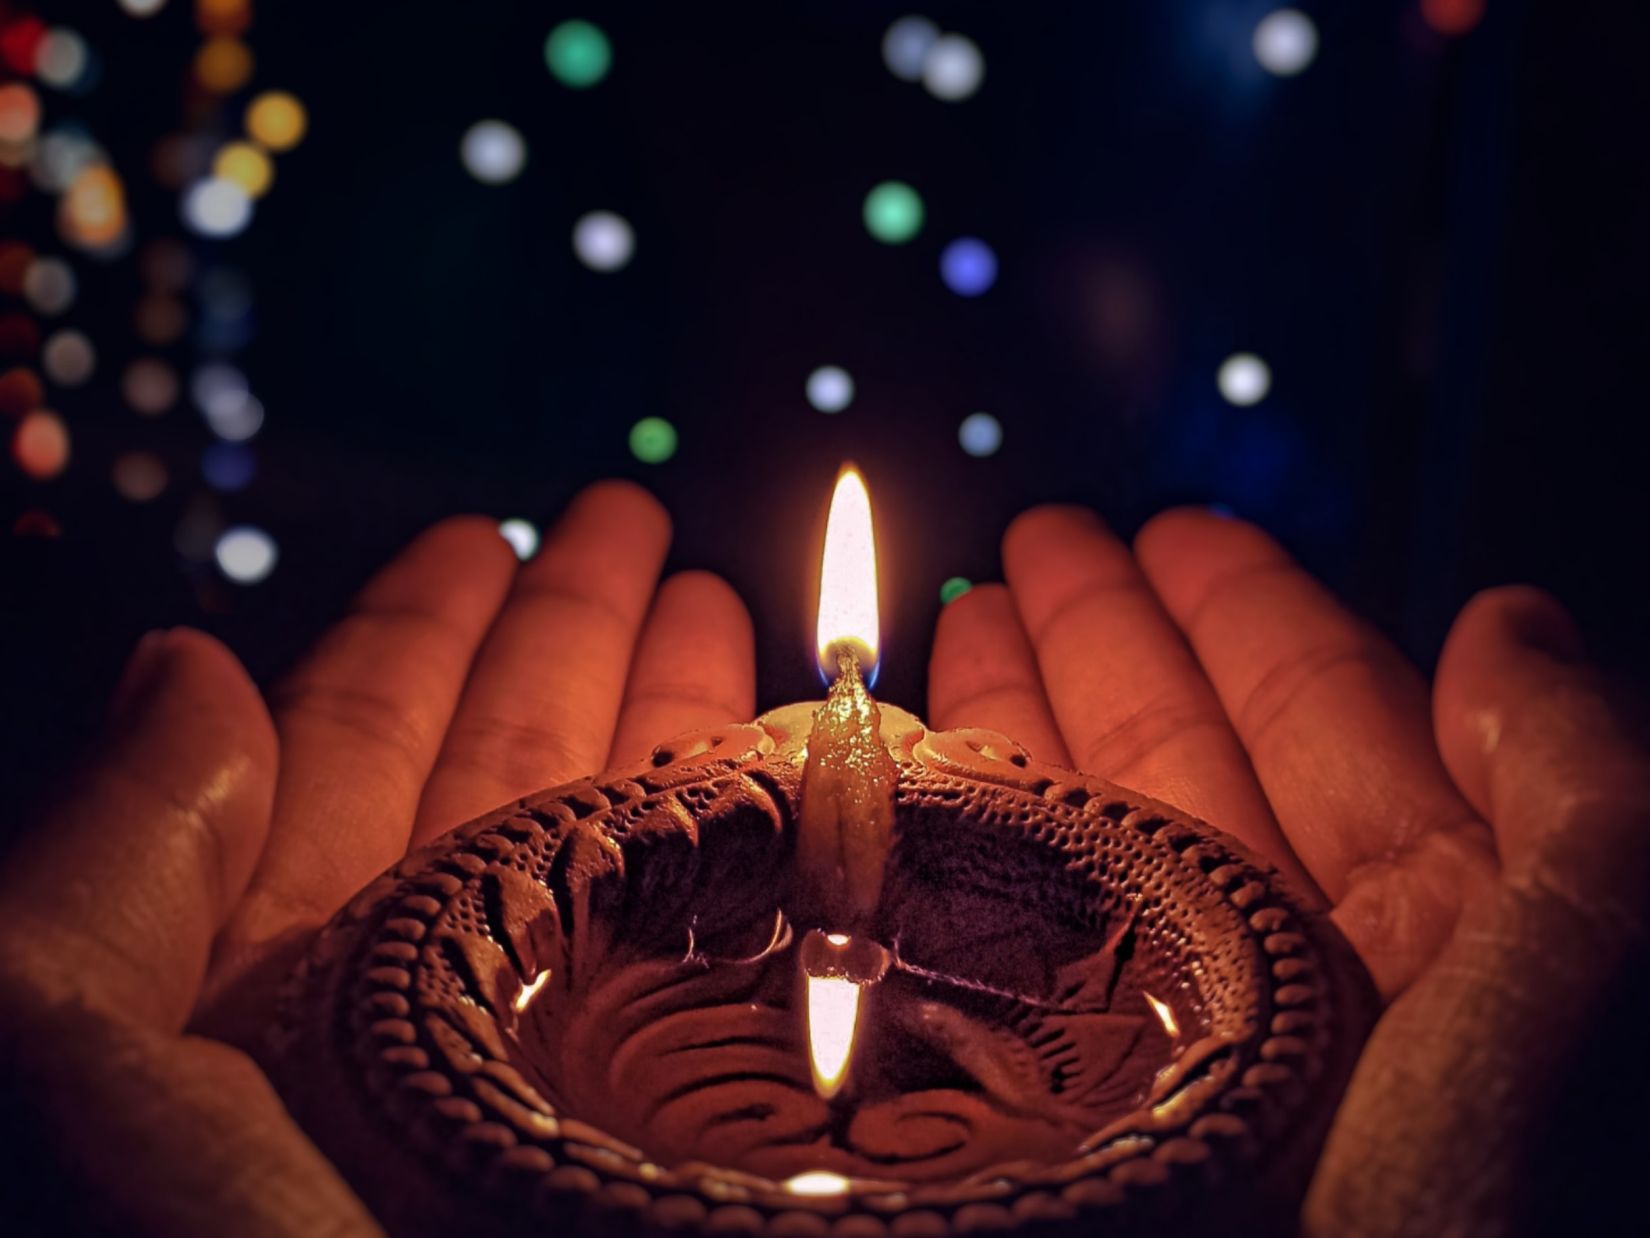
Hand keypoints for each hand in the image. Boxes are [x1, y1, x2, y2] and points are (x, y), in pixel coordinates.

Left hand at [0, 482, 755, 1236]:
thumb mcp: (68, 1075)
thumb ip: (110, 868)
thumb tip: (187, 660)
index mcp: (270, 998)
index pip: (353, 756)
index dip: (422, 632)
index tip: (492, 527)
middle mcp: (429, 1033)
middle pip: (515, 787)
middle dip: (578, 644)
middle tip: (645, 527)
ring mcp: (570, 1089)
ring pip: (638, 867)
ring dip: (686, 730)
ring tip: (739, 615)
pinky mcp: (687, 1140)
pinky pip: (740, 973)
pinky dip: (779, 868)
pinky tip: (819, 780)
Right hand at [927, 505, 1649, 1235]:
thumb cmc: (1532, 1200)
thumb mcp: (1607, 950)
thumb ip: (1574, 775)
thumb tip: (1504, 618)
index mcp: (1453, 924)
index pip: (1331, 719)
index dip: (1247, 614)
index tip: (1168, 529)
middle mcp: (1314, 977)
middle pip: (1192, 764)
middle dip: (1113, 643)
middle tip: (1032, 544)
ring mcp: (1195, 1046)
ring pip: (1096, 848)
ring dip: (1031, 728)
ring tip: (956, 628)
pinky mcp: (1095, 1113)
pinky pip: (1022, 954)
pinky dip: (970, 860)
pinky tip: (918, 783)